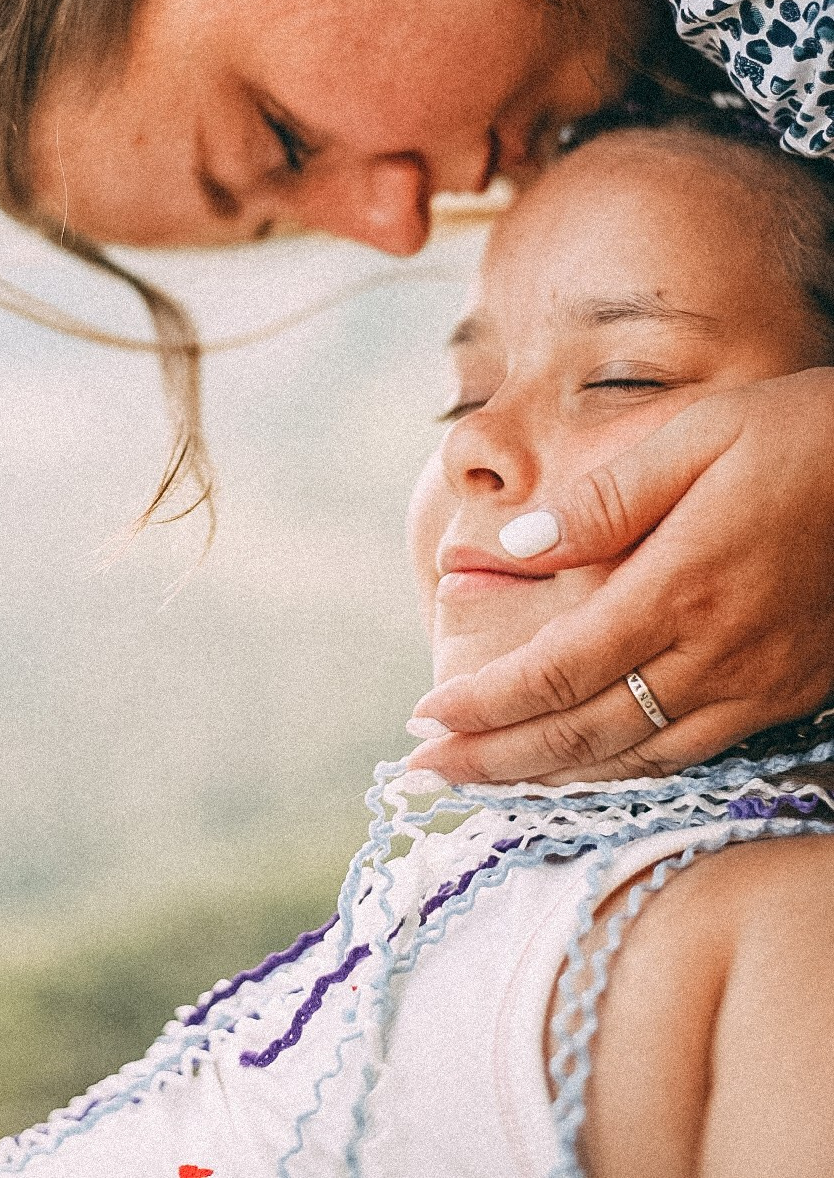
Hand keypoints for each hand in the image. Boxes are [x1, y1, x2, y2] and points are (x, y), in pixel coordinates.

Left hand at [408, 369, 833, 784]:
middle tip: (423, 776)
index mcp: (679, 587)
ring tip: (486, 783)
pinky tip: (587, 766)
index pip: (556, 671)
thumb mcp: (695, 436)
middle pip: (584, 734)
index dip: (485, 706)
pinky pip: (690, 754)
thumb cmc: (800, 437)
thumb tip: (514, 547)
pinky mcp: (787, 694)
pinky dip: (625, 771)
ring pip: (637, 760)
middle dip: (495, 761)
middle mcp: (715, 654)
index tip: (423, 721)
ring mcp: (756, 684)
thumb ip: (602, 501)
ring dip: (552, 779)